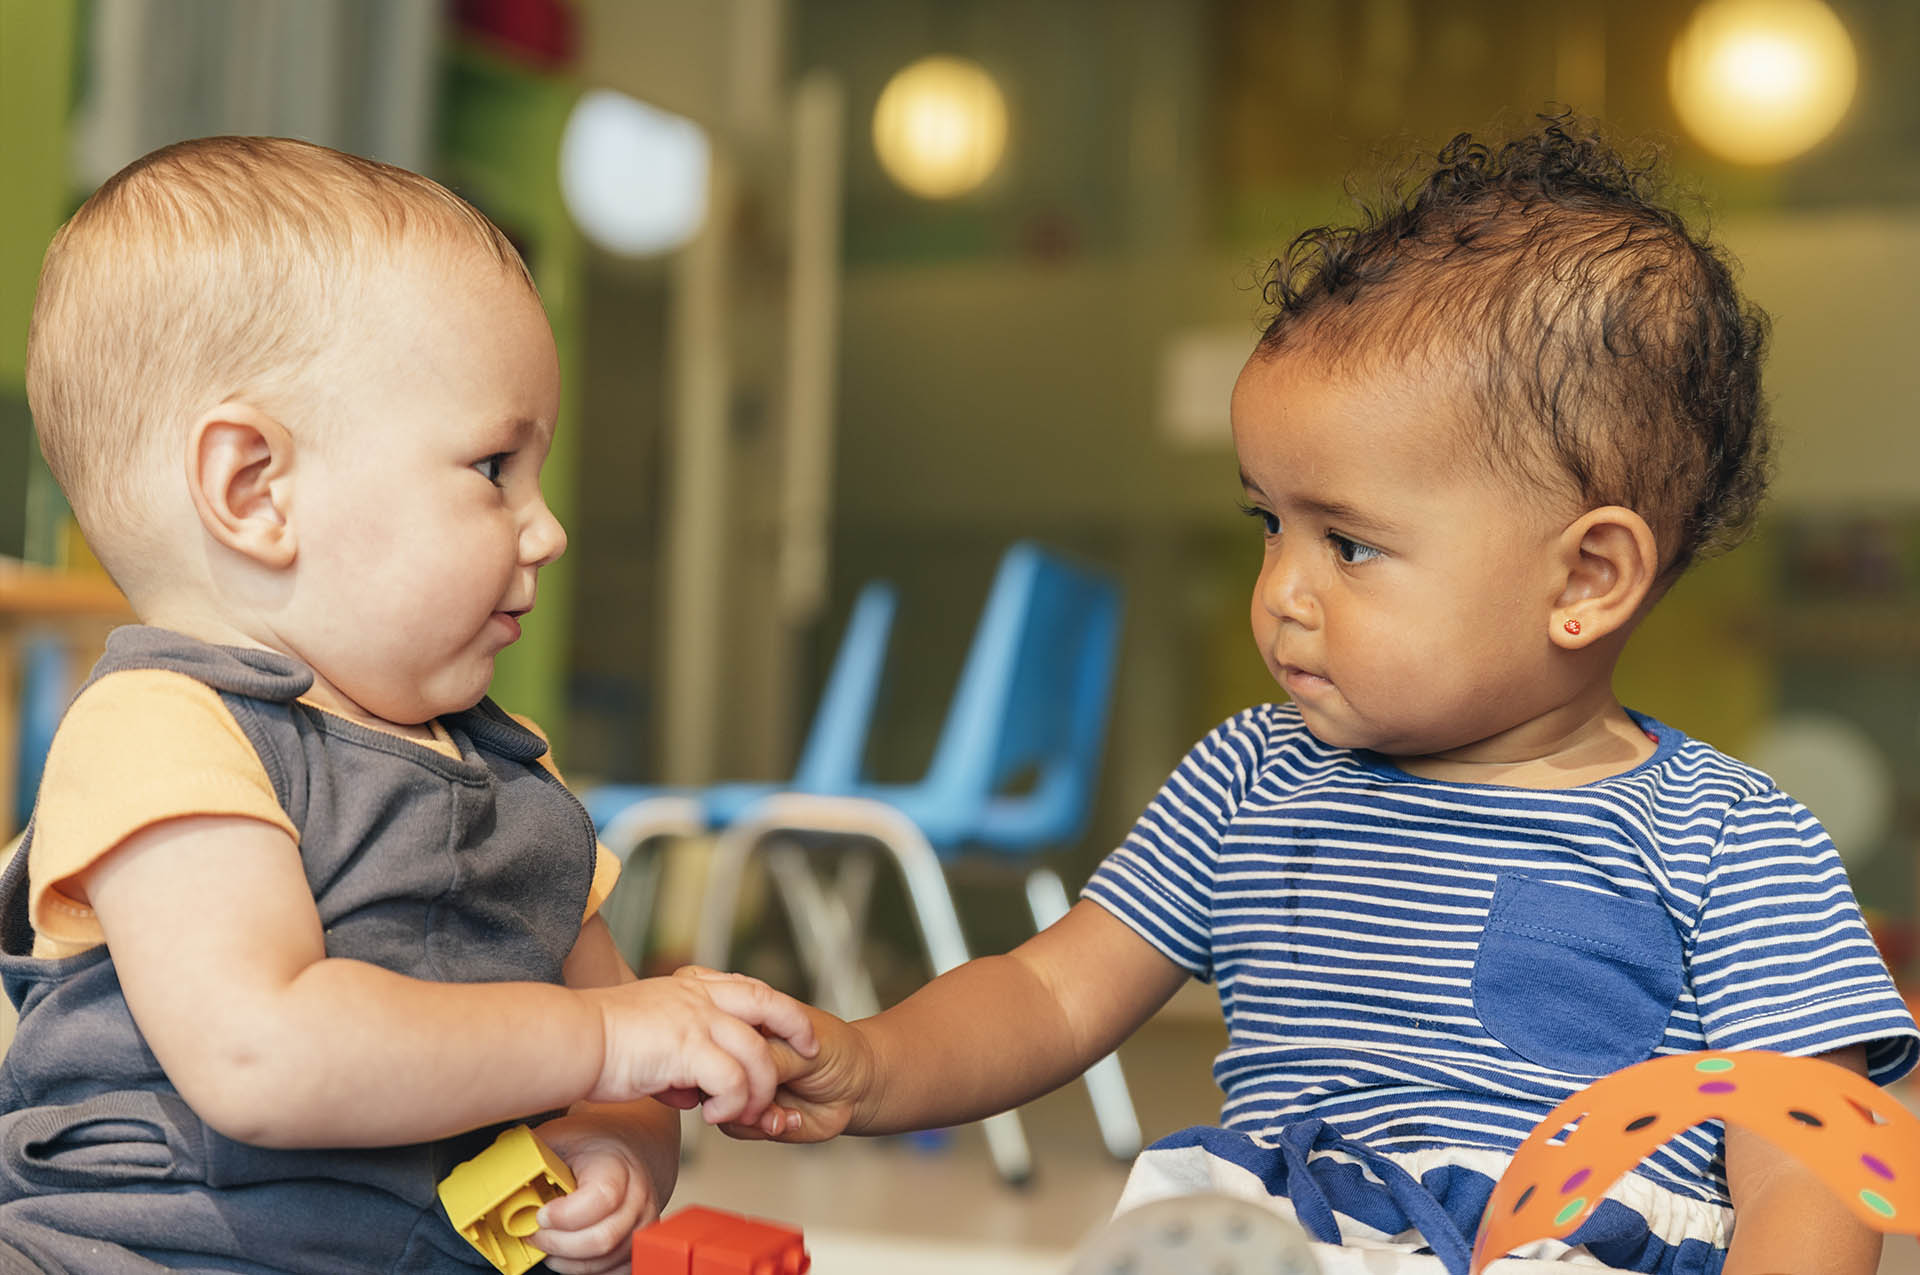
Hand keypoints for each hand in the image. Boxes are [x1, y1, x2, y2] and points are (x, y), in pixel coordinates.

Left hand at [525, 1115, 665, 1274]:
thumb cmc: (589, 1144)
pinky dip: (584, 1269)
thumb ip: (529, 1154)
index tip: (540, 1214)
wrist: (627, 1147)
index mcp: (616, 1164)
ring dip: (567, 1260)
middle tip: (534, 1235)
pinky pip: (614, 1271)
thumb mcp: (558, 1136)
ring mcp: (642, 1222)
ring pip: (605, 1261)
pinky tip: (567, 1253)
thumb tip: (494, 1173)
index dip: (565, 1215)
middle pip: (602, 1239)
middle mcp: (637, 1195)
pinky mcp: (639, 1244)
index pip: (601, 1198)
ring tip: (547, 1243)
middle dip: (558, 1244)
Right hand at [581, 966, 816, 1125]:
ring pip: (755, 1053)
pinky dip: (733, 1102)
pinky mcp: (688, 1047)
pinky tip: (714, 1117)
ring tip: (746, 1112)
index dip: (776, 1007)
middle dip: (796, 1026)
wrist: (570, 1040)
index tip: (794, 1026)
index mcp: (689, 988)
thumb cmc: (595, 1042)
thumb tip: (686, 1085)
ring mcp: (695, 1019)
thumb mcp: (645, 1030)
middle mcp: (697, 997)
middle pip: (767, 1003)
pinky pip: (731, 1080)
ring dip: (758, 1088)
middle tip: (809, 1052)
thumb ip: (674, 1049)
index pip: (747, 988)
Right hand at [720, 1003, 873, 1142]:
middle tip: (764, 1096)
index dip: (725, 1050)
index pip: (717, 1033)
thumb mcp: (805, 1049)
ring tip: (780, 1113)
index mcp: (750, 1024)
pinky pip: (735, 1126)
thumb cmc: (839, 1052)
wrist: (862, 1087)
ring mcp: (744, 1084)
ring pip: (719, 1102)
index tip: (749, 1061)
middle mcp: (741, 1054)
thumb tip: (733, 1069)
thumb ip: (769, 1057)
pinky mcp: (752, 1114)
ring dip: (750, 1114)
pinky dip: (760, 1127)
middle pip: (712, 1071)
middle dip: (736, 1088)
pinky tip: (787, 1120)